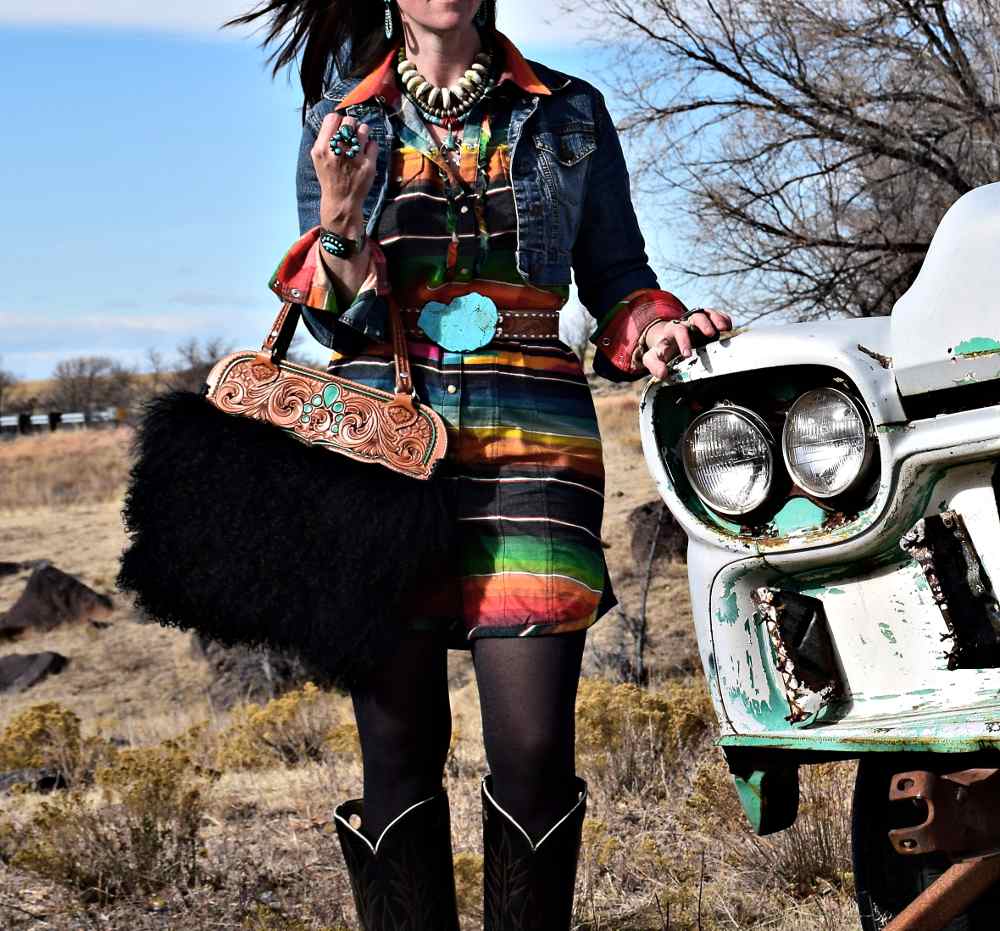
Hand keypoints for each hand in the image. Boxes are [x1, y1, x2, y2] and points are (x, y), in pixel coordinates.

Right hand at [312, 113, 378, 240]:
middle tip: (352, 134)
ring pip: (364, 129)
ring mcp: (355, 158)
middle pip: (349, 121)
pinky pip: (373, 143)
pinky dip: (371, 146)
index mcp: (322, 148)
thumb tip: (336, 119)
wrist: (341, 201)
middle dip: (352, 125)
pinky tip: (366, 153)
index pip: (333, 118)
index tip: (340, 128)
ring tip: (360, 142)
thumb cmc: (329, 177)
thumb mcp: (318, 157)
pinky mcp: (369, 165)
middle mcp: (338, 151)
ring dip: (363, 133)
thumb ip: (325, 138)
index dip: (338, 121)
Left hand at [641, 308, 733, 379]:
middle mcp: (686, 323)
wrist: (668, 341)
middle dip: (704, 324)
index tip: (688, 354)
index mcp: (672, 330)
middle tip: (711, 334)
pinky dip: (723, 319)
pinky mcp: (707, 322)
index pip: (678, 331)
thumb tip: (663, 374)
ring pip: (707, 314)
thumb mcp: (653, 357)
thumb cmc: (663, 350)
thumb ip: (655, 365)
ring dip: (716, 319)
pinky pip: (715, 316)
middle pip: (695, 317)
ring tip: (725, 328)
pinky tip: (728, 326)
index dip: (684, 341)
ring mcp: (698, 322)